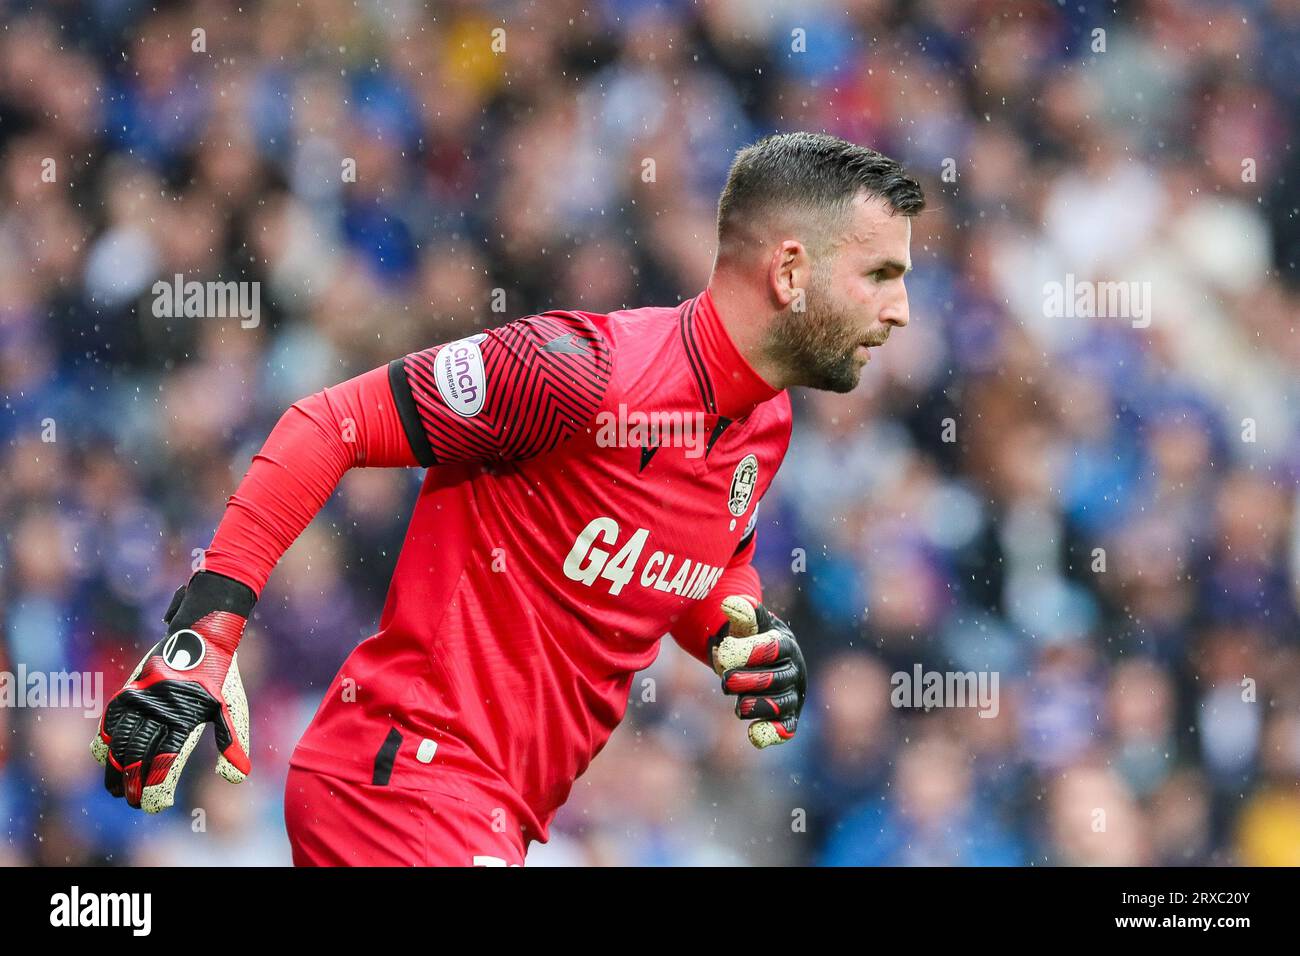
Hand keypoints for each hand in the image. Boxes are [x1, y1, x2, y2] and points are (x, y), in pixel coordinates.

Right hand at [91, 571, 255, 811]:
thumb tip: (235, 780)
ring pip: (120, 742)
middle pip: (138, 757)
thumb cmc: (222, 676)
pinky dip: (105, 739)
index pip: (166, 761)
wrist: (202, 633)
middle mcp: (161, 709)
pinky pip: (111, 718)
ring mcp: (142, 698)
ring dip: (115, 769)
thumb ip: (233, 743)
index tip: (156, 806)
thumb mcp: (233, 708)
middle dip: (134, 785)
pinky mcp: (130, 688)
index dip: (158, 786)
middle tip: (135, 803)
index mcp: (188, 716)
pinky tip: (104, 756)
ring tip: (117, 790)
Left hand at [709, 596, 806, 747]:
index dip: (750, 651)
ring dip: (759, 707)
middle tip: (725, 681)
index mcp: (785, 643)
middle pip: (776, 679)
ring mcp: (792, 695)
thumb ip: (742, 612)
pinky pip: (785, 729)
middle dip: (750, 681)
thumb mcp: (748, 623)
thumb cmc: (751, 637)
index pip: (773, 647)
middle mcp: (793, 670)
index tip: (725, 652)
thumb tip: (731, 604)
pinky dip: (773, 733)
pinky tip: (755, 736)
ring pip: (781, 705)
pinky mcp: (788, 717)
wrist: (760, 658)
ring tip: (739, 707)